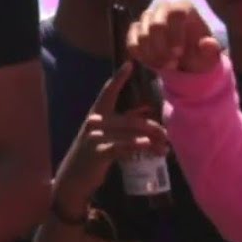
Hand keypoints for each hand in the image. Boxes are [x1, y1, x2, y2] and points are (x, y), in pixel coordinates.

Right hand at [52, 63, 168, 214]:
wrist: (74, 178)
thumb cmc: (92, 154)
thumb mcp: (104, 135)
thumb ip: (122, 122)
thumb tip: (145, 110)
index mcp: (96, 114)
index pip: (108, 92)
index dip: (118, 78)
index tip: (130, 64)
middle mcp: (94, 121)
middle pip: (131, 120)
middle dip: (152, 127)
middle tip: (167, 135)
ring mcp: (95, 136)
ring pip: (131, 134)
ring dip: (152, 142)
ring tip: (165, 149)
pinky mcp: (99, 151)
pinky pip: (123, 146)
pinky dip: (139, 147)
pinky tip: (151, 149)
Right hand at [127, 0, 223, 73]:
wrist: (184, 59)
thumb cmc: (198, 53)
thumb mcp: (209, 56)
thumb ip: (211, 50)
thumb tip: (208, 43)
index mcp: (184, 7)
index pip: (175, 13)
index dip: (175, 34)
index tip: (178, 54)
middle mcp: (163, 7)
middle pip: (155, 25)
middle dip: (162, 49)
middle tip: (172, 65)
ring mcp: (147, 17)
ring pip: (142, 36)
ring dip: (153, 56)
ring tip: (166, 66)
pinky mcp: (135, 29)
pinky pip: (132, 43)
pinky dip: (142, 57)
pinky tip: (154, 64)